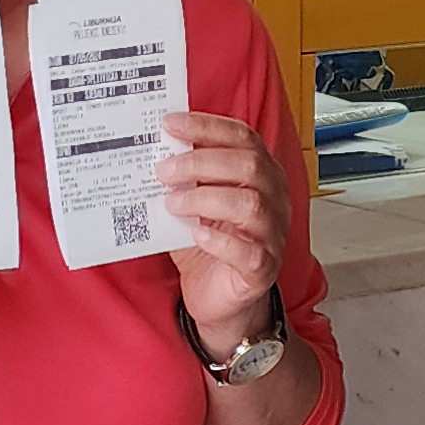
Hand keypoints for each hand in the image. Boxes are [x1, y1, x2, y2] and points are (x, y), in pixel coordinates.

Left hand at [157, 108, 292, 352]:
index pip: (243, 138)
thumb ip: (181, 180)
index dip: (208, 126)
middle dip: (201, 162)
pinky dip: (220, 241)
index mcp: (261, 175)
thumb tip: (150, 151)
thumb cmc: (209, 247)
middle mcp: (274, 200)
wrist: (220, 301)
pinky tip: (196, 235)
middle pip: (249, 166)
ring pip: (251, 204)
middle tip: (163, 170)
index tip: (170, 124)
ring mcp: (272, 235)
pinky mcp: (262, 269)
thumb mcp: (192, 204)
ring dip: (205, 198)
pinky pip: (248, 252)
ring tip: (172, 203)